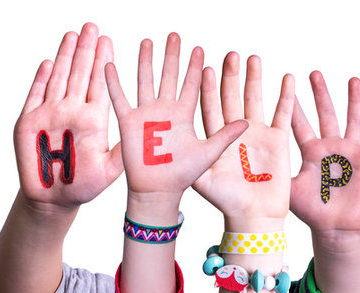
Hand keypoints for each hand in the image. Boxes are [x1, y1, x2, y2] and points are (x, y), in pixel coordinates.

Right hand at [14, 23, 121, 210]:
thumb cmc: (84, 186)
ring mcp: (51, 115)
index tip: (109, 41)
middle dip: (86, 51)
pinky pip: (35, 96)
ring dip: (65, 57)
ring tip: (72, 35)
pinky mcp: (29, 123)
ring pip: (59, 79)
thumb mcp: (111, 169)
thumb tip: (145, 136)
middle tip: (92, 27)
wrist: (54, 199)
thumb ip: (124, 151)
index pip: (100, 85)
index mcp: (94, 120)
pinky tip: (47, 62)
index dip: (103, 63)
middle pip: (80, 75)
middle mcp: (73, 112)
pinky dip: (41, 79)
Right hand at [104, 33, 246, 202]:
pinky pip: (119, 98)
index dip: (194, 67)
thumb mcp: (210, 152)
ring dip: (146, 61)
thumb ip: (227, 136)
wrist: (159, 191)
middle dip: (172, 56)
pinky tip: (110, 64)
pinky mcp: (128, 123)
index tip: (199, 49)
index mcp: (184, 115)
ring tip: (148, 41)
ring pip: (145, 81)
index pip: (191, 85)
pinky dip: (114, 82)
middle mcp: (165, 111)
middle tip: (175, 35)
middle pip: (169, 76)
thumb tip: (249, 122)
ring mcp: (146, 115)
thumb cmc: (184, 175)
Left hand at [192, 53, 293, 226]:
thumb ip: (194, 157)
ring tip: (252, 58)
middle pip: (232, 97)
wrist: (254, 216)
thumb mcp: (204, 179)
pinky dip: (286, 96)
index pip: (209, 106)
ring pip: (255, 99)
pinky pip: (283, 113)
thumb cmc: (227, 201)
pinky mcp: (278, 140)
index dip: (207, 87)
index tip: (204, 66)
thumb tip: (176, 138)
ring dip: (254, 79)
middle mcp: (236, 132)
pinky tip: (286, 78)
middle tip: (230, 54)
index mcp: (215, 138)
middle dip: (231, 75)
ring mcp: (258, 133)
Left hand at [289, 71, 359, 231]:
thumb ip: (276, 175)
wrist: (336, 228)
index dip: (293, 106)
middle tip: (313, 73)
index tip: (286, 84)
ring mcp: (351, 153)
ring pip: (354, 121)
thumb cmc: (313, 212)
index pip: (299, 124)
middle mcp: (331, 147)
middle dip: (320, 94)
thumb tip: (251, 165)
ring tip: (353, 79)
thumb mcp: (289, 191)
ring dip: (354, 100)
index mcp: (312, 152)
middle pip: (326, 115)